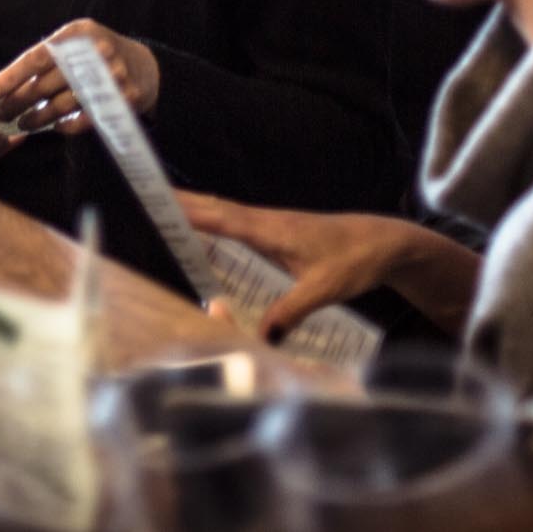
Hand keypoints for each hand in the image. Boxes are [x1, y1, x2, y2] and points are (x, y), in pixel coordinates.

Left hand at [0, 19, 160, 136]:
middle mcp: (95, 52)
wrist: (145, 67)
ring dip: (37, 118)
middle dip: (18, 101)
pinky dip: (65, 126)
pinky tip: (55, 126)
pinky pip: (84, 119)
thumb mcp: (76, 41)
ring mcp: (111, 77)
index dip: (11, 77)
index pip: (37, 57)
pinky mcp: (122, 100)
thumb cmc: (98, 54)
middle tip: (3, 113)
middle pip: (46, 84)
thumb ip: (48, 55)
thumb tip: (6, 82)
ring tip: (24, 123)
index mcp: (79, 33)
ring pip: (61, 105)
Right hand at [178, 193, 414, 341]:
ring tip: (167, 208)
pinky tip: (210, 232)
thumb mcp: (325, 289)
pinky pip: (239, 225)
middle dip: (184, 203)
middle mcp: (268, 222)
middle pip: (218, 210)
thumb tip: (262, 336)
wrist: (384, 242)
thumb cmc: (356, 259)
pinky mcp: (280, 234)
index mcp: (273, 229)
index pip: (223, 218)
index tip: (159, 201)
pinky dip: (218, 223)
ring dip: (199, 210)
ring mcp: (274, 226)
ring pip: (227, 215)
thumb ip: (292, 310)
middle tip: (148, 195)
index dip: (191, 211)